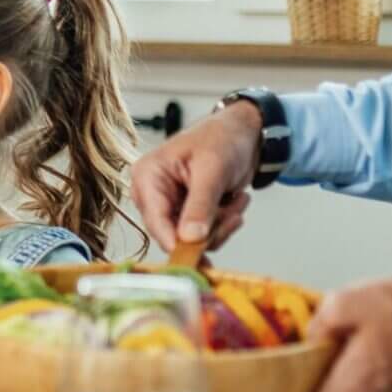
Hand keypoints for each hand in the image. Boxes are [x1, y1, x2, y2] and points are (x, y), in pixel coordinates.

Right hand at [130, 100, 259, 252]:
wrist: (243, 133)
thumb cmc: (222, 138)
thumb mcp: (212, 169)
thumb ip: (200, 204)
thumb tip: (189, 238)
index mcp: (148, 176)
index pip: (155, 220)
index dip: (175, 242)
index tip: (198, 257)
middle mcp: (153, 194)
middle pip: (174, 235)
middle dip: (209, 229)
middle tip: (232, 214)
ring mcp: (170, 206)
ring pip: (192, 240)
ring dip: (221, 226)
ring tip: (236, 202)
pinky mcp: (187, 214)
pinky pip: (203, 236)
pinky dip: (223, 224)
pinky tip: (233, 203)